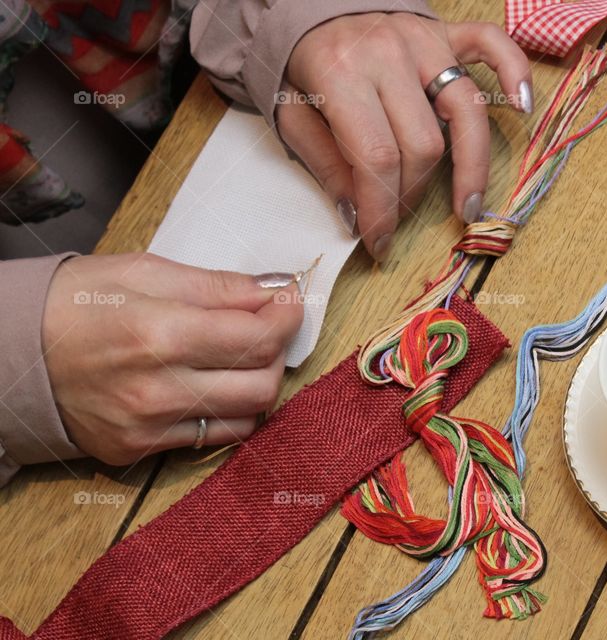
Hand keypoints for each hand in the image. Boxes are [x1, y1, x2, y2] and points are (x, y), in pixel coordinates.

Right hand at [41, 253, 303, 465]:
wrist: (11, 352)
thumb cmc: (76, 302)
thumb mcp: (144, 272)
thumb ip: (217, 285)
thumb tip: (275, 288)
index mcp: (159, 332)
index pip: (258, 335)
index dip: (287, 315)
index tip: (288, 299)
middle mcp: (158, 387)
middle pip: (264, 382)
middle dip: (278, 349)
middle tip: (264, 325)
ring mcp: (149, 425)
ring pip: (249, 415)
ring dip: (260, 381)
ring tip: (240, 355)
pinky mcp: (141, 449)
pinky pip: (215, 437)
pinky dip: (231, 410)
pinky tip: (216, 384)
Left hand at [280, 13, 531, 261]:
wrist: (308, 7)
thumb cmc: (302, 67)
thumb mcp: (293, 117)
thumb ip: (325, 165)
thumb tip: (357, 217)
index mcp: (342, 74)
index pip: (377, 156)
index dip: (382, 209)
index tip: (379, 243)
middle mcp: (389, 54)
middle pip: (423, 143)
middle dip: (412, 194)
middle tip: (398, 217)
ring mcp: (424, 39)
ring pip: (465, 111)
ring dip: (471, 166)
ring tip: (466, 206)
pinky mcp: (446, 31)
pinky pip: (493, 44)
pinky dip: (514, 73)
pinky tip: (523, 108)